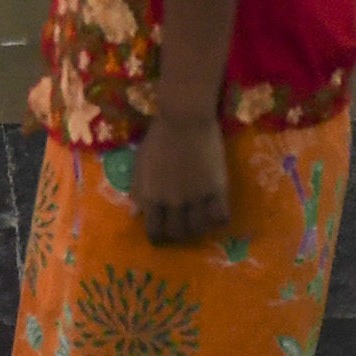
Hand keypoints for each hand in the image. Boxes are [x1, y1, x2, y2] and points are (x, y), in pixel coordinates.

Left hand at [134, 112, 230, 247]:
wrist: (185, 118)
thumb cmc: (159, 136)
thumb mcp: (141, 163)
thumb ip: (138, 190)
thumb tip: (134, 214)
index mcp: (151, 196)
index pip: (154, 231)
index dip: (159, 238)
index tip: (164, 235)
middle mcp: (172, 201)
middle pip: (178, 233)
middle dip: (180, 235)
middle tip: (184, 227)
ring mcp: (195, 196)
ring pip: (199, 229)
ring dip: (199, 229)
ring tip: (201, 220)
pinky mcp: (217, 188)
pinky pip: (220, 216)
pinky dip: (219, 219)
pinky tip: (217, 210)